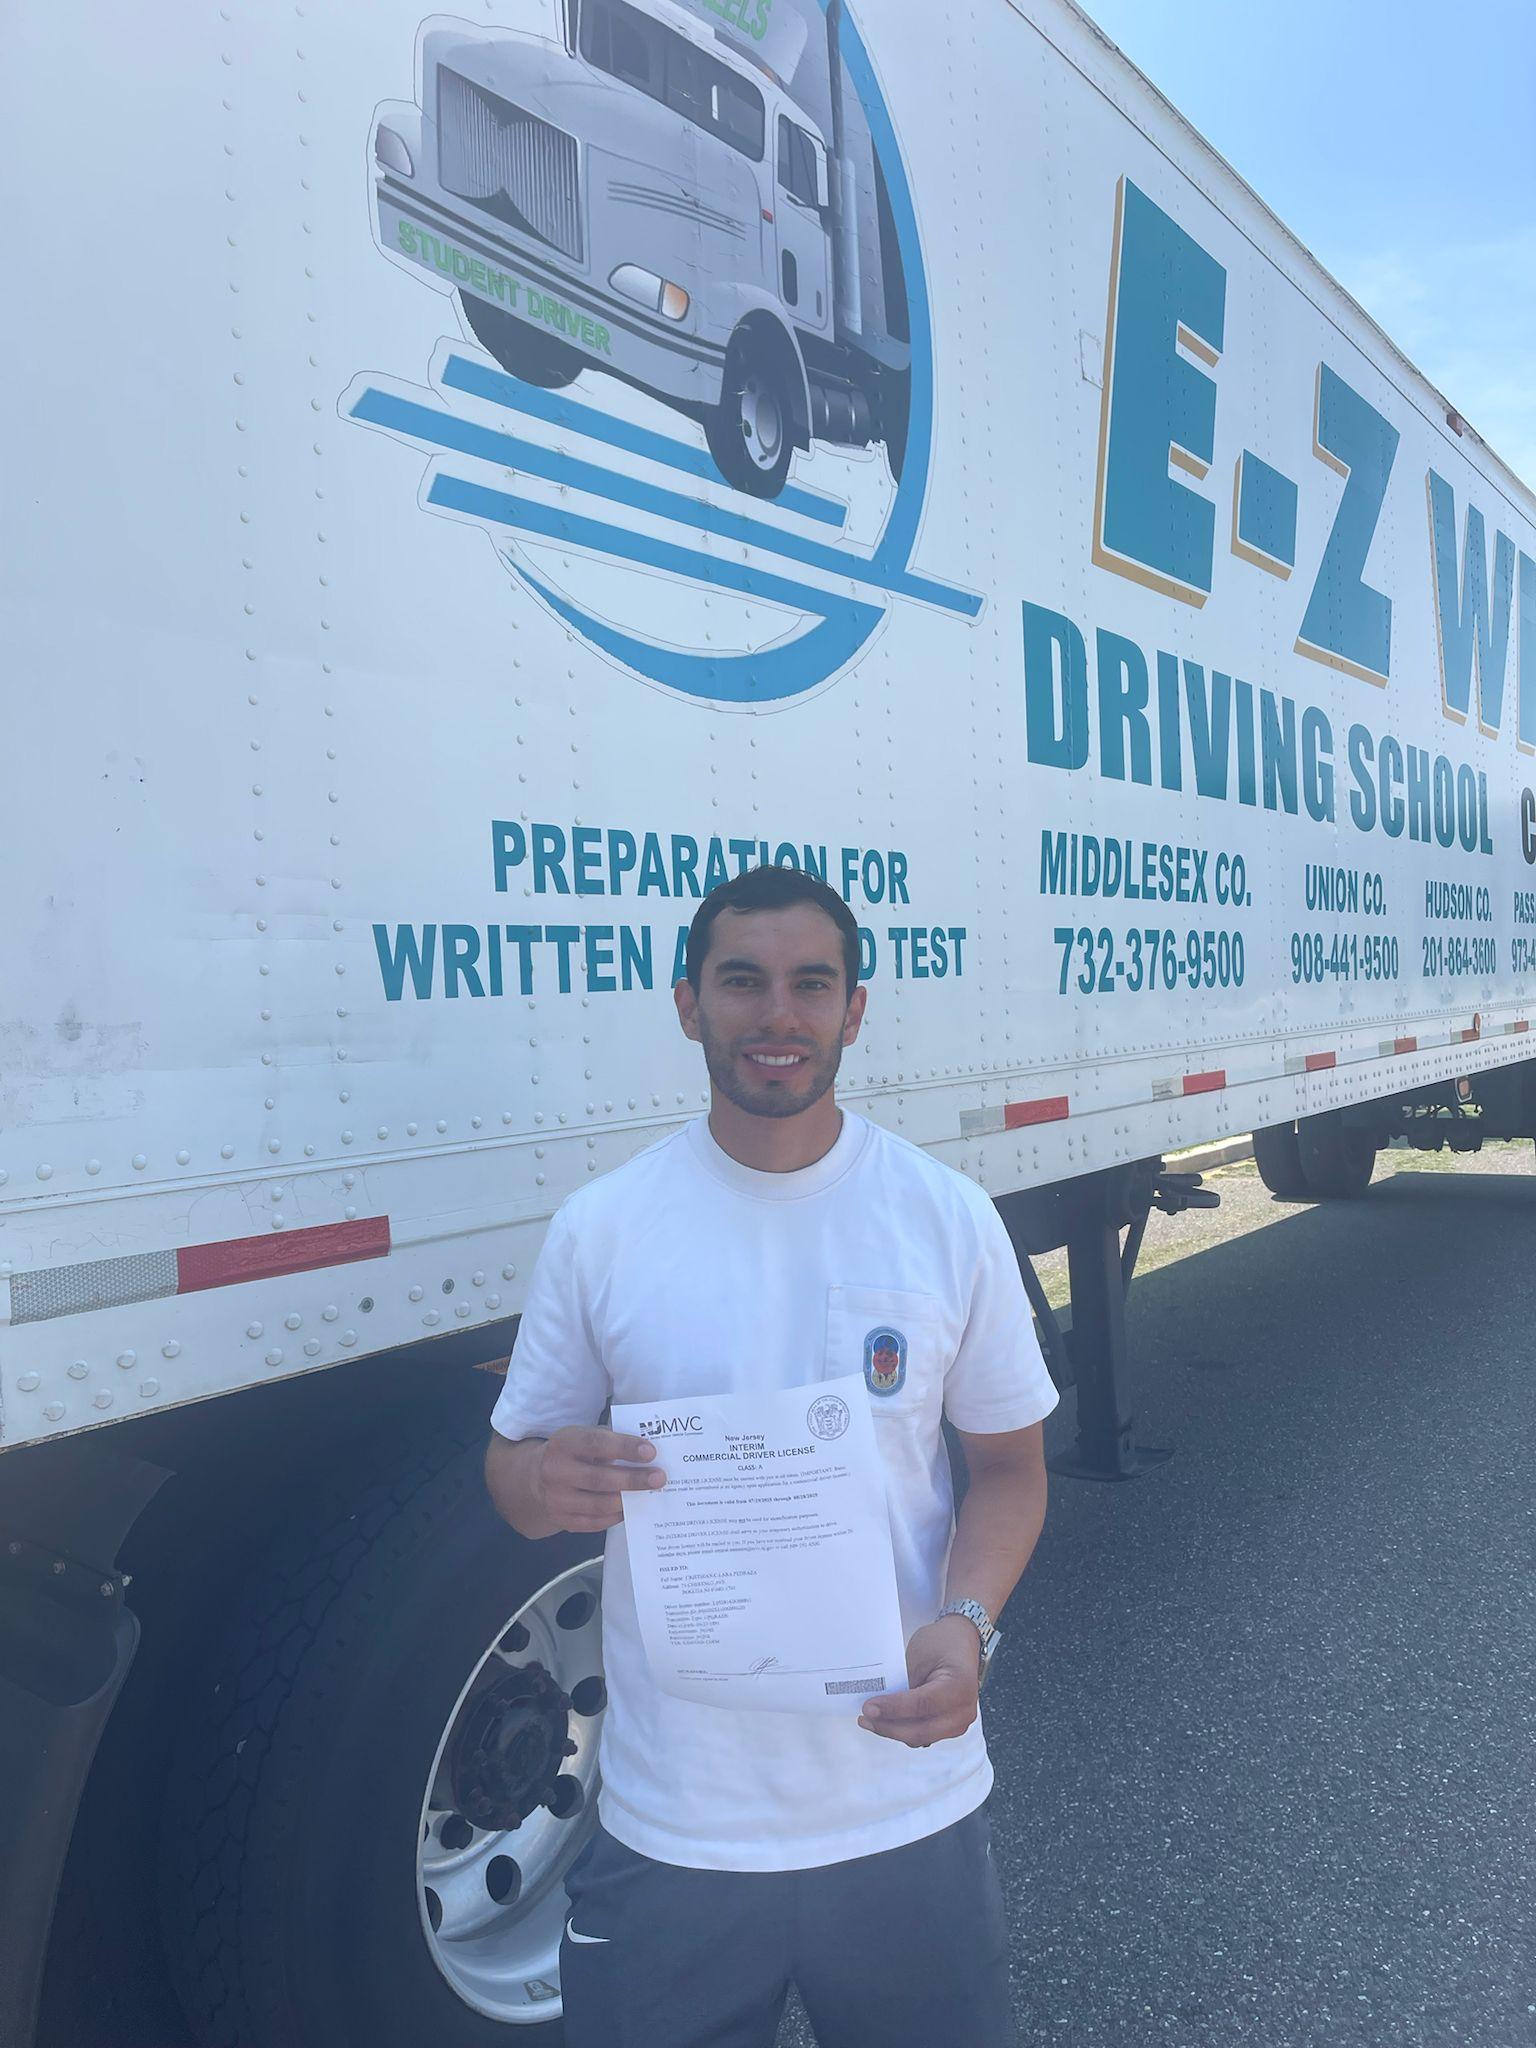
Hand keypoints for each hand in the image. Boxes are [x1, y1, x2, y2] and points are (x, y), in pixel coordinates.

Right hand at [532, 1426, 664, 1533]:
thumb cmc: (570, 1453)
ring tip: (649, 1494)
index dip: (625, 1448)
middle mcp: (555, 1471)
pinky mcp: (561, 1519)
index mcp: (563, 1444)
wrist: (533, 1478)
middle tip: (658, 1477)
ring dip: (627, 1500)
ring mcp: (556, 1499)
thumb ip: (607, 1442)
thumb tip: (644, 1454)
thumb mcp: (580, 1437)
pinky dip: (615, 1516)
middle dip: (633, 1479)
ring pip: (598, 1504)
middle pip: (599, 1478)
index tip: (650, 1452)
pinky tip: (630, 1508)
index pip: (596, 1444)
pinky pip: (594, 1522)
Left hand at [857, 1615, 981, 1747]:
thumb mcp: (919, 1655)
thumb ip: (903, 1682)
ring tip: (870, 1720)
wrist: (960, 1644)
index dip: (893, 1709)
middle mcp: (964, 1710)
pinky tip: (886, 1721)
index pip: (923, 1704)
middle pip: (922, 1730)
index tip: (868, 1707)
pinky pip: (924, 1735)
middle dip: (889, 1727)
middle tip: (864, 1718)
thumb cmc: (941, 1644)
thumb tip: (877, 1704)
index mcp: (960, 1686)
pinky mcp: (950, 1728)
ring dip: (894, 1731)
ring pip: (921, 1737)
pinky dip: (903, 1730)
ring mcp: (959, 1722)